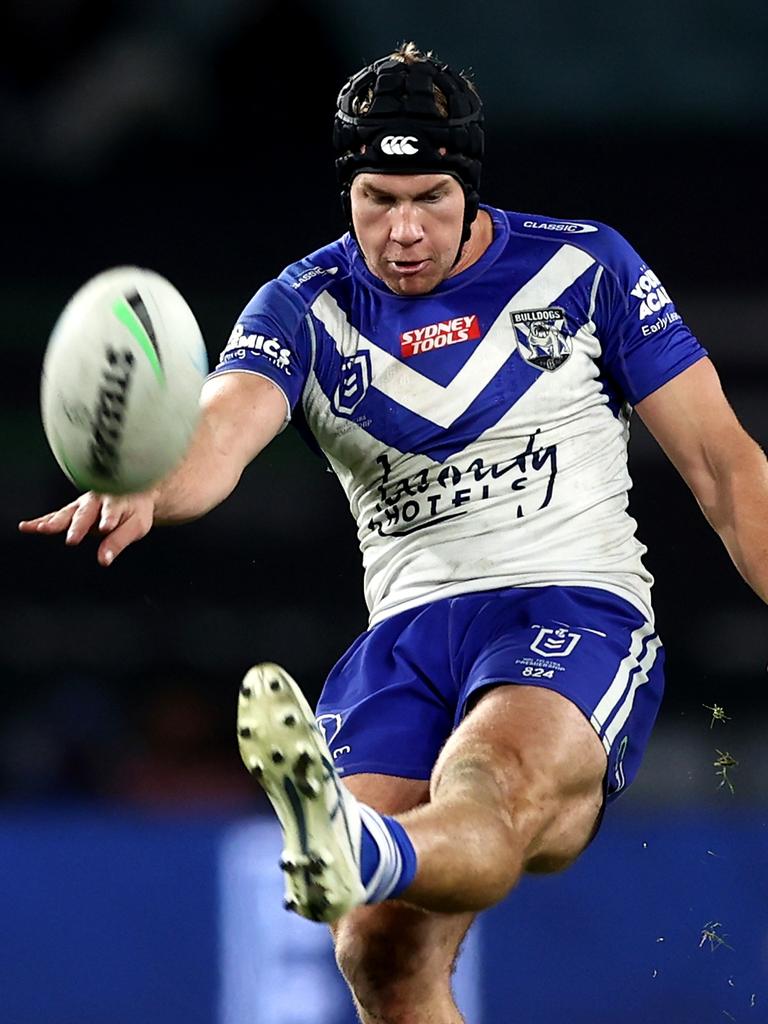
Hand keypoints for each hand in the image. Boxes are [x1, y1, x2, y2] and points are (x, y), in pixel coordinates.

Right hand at [18, 490, 156, 565]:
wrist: (133, 493)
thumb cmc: (136, 511)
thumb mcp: (136, 526)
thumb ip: (119, 541)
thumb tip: (104, 559)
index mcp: (116, 501)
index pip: (112, 511)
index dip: (109, 518)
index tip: (107, 528)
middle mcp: (97, 499)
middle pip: (86, 512)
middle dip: (79, 525)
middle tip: (73, 539)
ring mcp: (83, 503)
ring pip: (67, 512)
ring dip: (55, 521)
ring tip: (42, 529)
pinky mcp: (73, 508)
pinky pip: (56, 515)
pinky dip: (43, 521)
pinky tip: (28, 526)